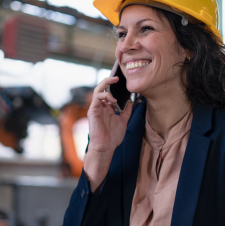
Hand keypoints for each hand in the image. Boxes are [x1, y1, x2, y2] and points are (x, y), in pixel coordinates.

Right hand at [83, 76, 132, 190]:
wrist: (106, 147)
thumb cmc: (113, 137)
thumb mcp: (123, 122)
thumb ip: (126, 112)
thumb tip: (131, 102)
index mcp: (107, 108)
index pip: (108, 92)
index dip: (113, 86)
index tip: (121, 82)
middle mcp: (101, 107)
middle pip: (102, 89)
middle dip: (108, 81)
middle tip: (117, 78)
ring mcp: (96, 108)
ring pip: (97, 90)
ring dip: (106, 86)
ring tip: (114, 87)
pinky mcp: (92, 111)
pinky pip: (96, 98)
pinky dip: (105, 95)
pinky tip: (113, 100)